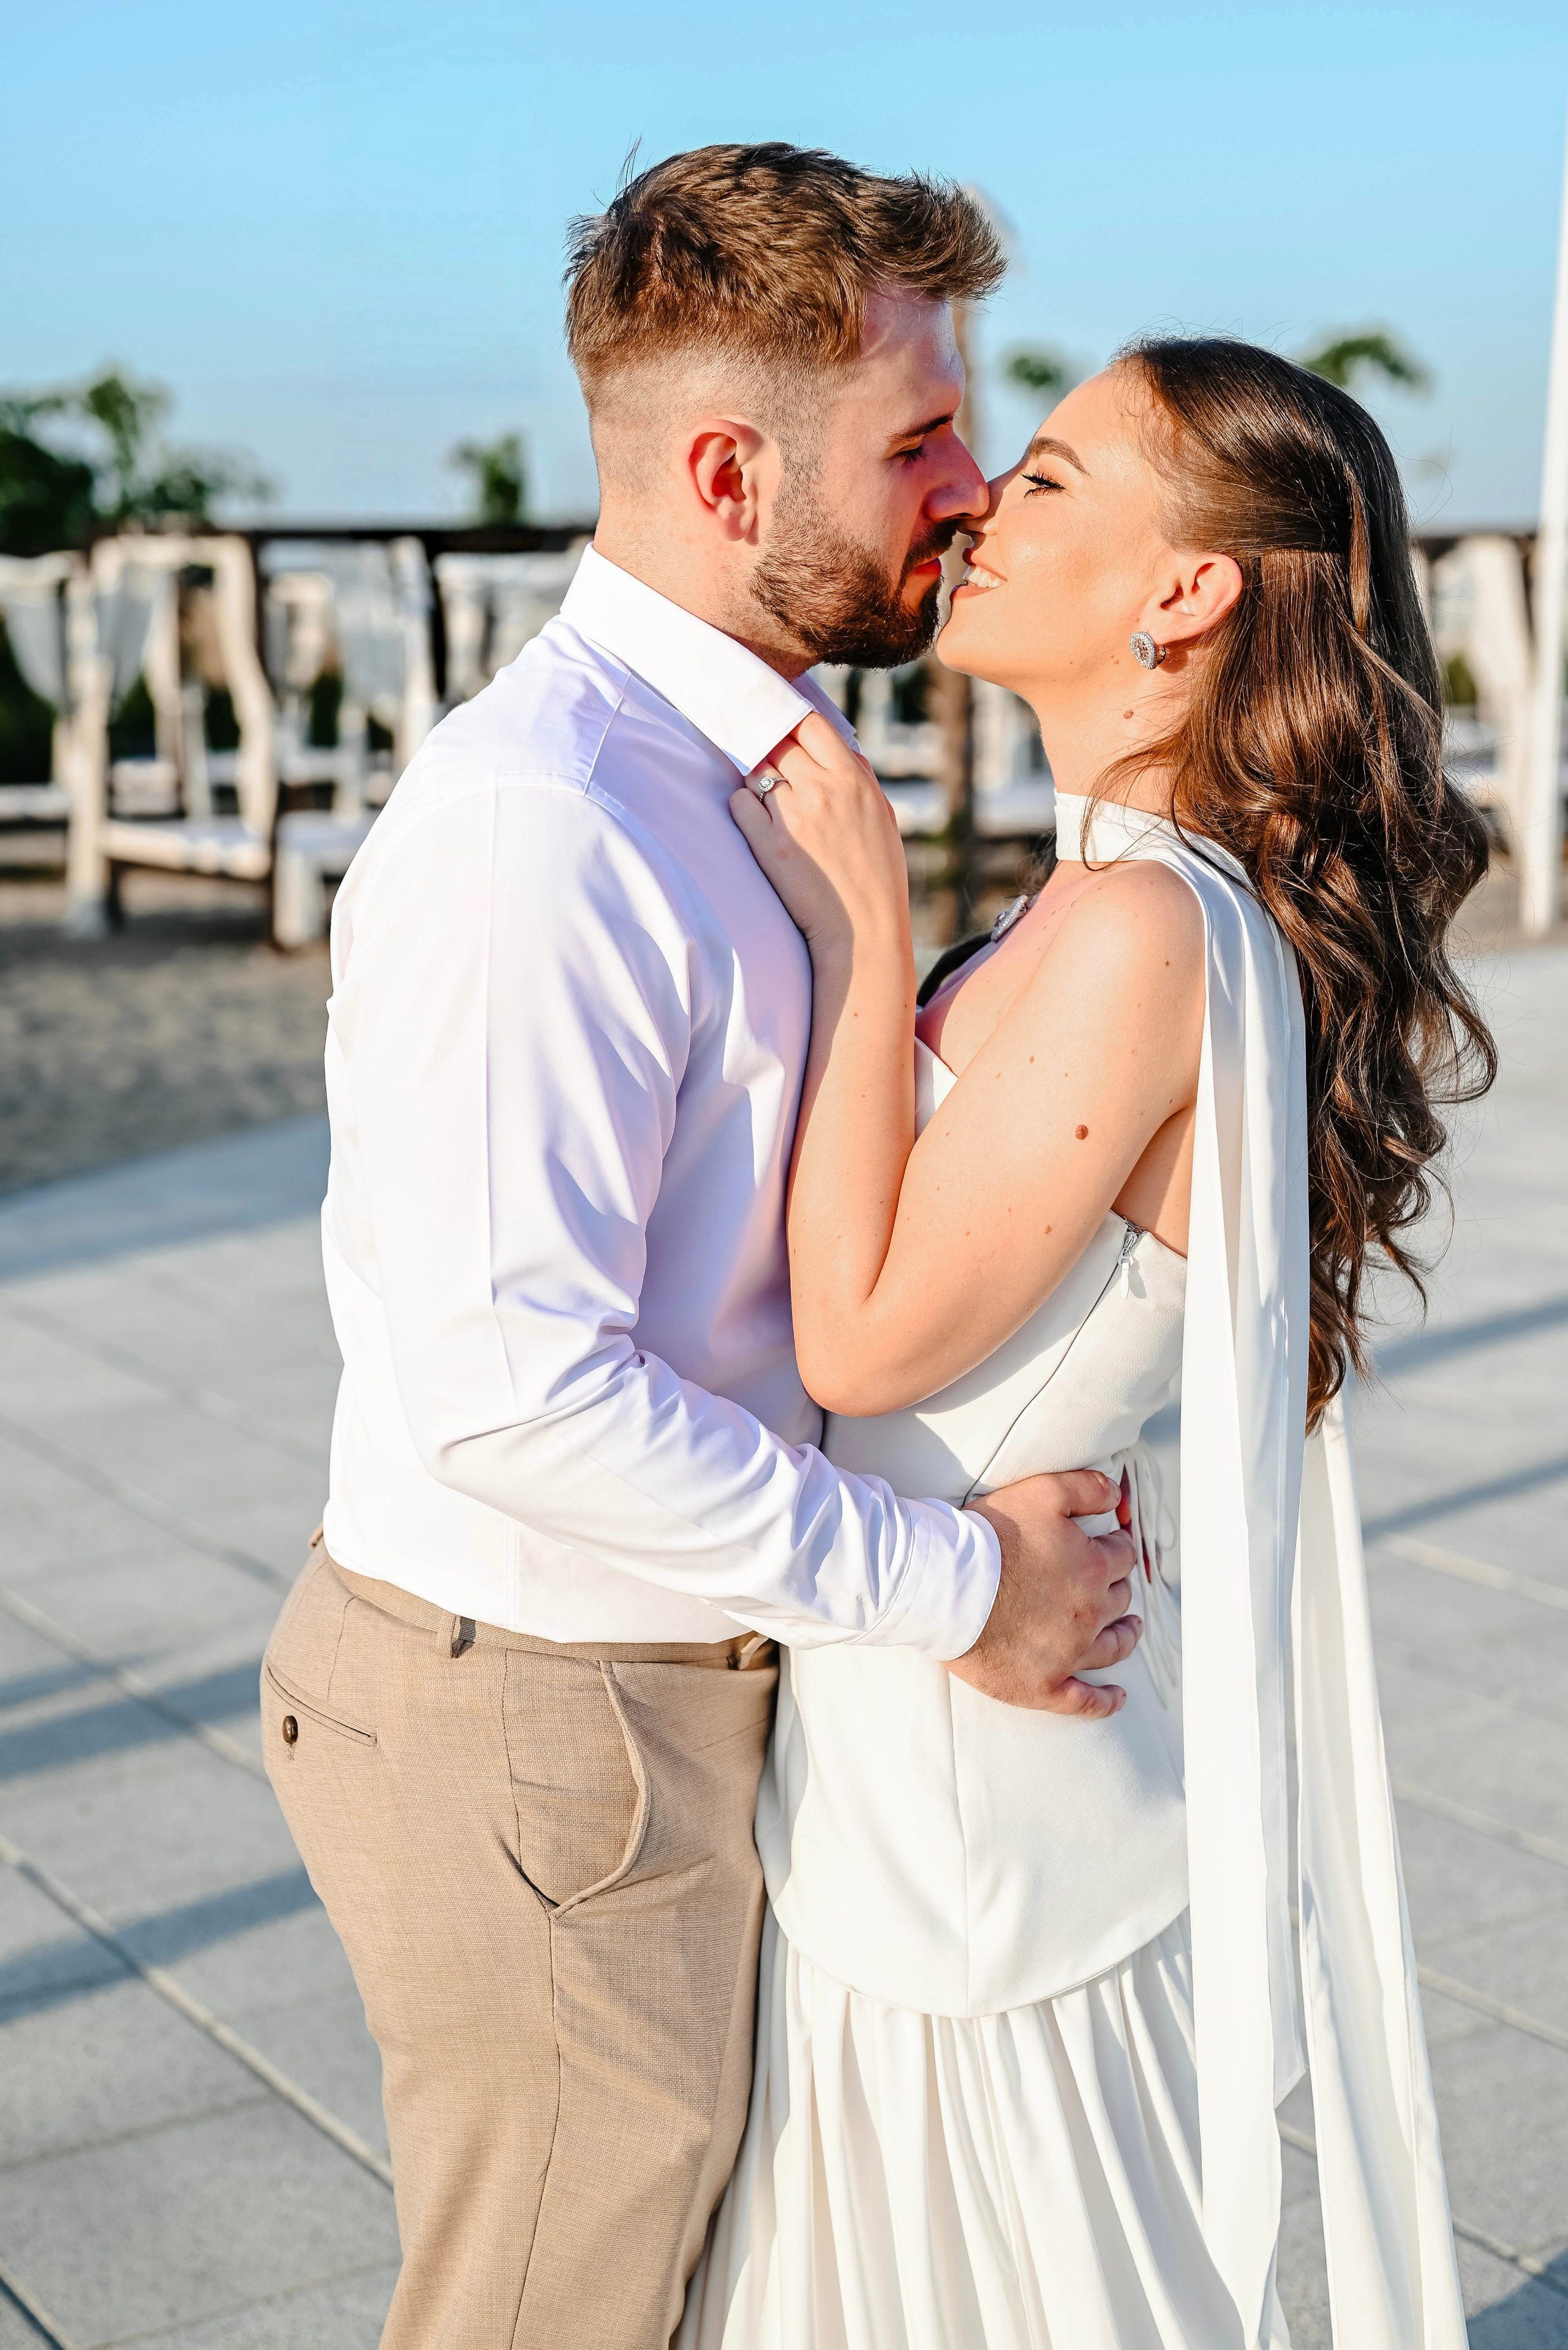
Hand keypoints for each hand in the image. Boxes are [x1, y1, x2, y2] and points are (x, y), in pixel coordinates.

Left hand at [729, 712, 911, 965]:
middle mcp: (822, 788)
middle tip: (762, 756)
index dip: (790, 720)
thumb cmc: (877, 875)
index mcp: (852, 777)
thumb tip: (839, 746)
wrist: (863, 929)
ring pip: (754, 769)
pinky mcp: (769, 843)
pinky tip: (755, 819)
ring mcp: (793, 814)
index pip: (810, 723)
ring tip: (765, 798)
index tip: (781, 726)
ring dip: (754, 776)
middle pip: (777, 740)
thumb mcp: (882, 815)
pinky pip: (740, 802)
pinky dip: (743, 805)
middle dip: (767, 745)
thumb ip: (860, 775)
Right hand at [952, 1470, 1141, 1715]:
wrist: (943, 1585)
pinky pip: (1085, 1701)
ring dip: (1125, 1636)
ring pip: (1113, 1647)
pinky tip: (1116, 1697)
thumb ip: (1086, 1488)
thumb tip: (1117, 1496)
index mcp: (1092, 1567)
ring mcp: (1069, 1654)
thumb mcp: (1042, 1492)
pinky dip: (1105, 1700)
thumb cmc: (987, 1537)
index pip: (1121, 1555)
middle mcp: (1089, 1613)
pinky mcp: (1043, 1686)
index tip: (1110, 1545)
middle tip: (1110, 1581)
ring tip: (1129, 1630)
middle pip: (1119, 1598)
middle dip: (1117, 1586)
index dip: (1116, 1546)